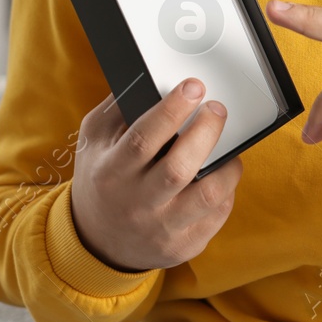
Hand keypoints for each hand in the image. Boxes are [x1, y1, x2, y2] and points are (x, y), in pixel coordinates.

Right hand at [69, 77, 242, 272]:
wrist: (96, 241)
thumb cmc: (102, 179)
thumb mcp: (94, 141)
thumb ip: (117, 108)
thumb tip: (150, 76)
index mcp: (112, 172)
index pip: (143, 139)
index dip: (172, 110)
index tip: (193, 87)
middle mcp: (137, 203)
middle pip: (180, 168)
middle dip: (206, 131)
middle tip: (217, 108)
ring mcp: (162, 229)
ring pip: (208, 195)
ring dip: (228, 164)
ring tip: (228, 146)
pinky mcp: (184, 246)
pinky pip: (218, 214)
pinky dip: (227, 190)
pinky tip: (220, 175)